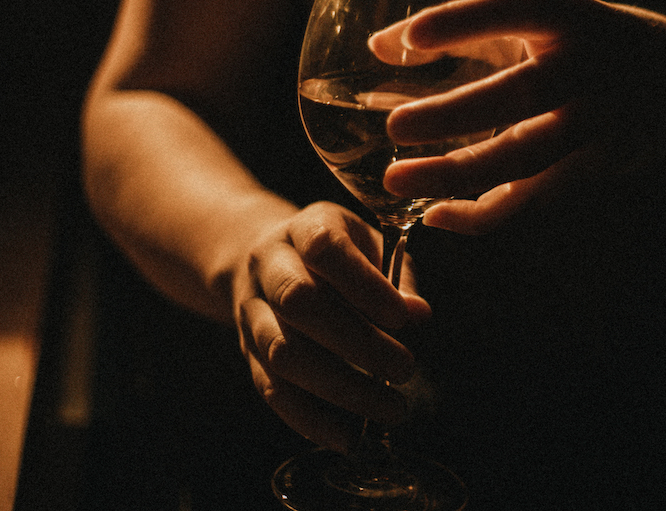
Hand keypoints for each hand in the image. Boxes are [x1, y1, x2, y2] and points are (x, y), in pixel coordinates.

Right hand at [231, 201, 431, 451]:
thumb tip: (418, 314)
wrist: (265, 259)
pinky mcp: (247, 354)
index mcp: (304, 229)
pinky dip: (311, 419)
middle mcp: (268, 267)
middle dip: (355, 342)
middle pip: (297, 303)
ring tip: (390, 408)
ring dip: (339, 388)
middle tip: (406, 369)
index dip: (362, 284)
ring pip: (281, 353)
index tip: (402, 317)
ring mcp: (251, 312)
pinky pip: (272, 391)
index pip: (325, 249)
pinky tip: (350, 436)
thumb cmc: (337, 254)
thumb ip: (396, 275)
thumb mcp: (369, 244)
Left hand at [368, 0, 665, 233]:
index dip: (465, 21)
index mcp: (570, 17)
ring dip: (460, 175)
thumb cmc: (583, 42)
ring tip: (397, 181)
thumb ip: (464, 30)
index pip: (520, 8)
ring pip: (529, 158)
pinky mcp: (595, 168)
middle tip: (395, 126)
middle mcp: (588, 68)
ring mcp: (597, 123)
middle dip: (457, 114)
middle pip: (524, 94)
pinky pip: (535, 200)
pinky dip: (483, 214)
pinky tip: (434, 214)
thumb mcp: (541, 20)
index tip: (409, 38)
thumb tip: (378, 47)